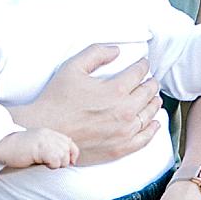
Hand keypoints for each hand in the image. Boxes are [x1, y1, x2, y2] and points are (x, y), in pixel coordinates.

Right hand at [0, 127, 78, 171]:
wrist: (2, 146)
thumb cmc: (17, 150)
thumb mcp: (36, 145)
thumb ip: (49, 148)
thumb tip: (65, 160)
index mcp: (48, 133)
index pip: (69, 142)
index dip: (73, 154)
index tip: (70, 163)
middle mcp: (48, 135)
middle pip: (67, 151)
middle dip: (63, 161)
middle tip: (50, 164)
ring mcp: (45, 141)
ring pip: (63, 157)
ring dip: (56, 164)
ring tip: (44, 164)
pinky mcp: (40, 148)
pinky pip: (55, 160)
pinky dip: (52, 165)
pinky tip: (41, 163)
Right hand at [10, 44, 162, 165]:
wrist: (45, 131)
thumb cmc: (56, 99)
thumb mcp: (73, 67)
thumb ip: (96, 53)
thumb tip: (116, 51)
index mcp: (115, 90)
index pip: (139, 73)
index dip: (142, 66)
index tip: (142, 64)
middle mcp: (124, 111)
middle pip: (148, 93)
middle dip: (150, 83)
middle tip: (150, 80)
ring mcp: (123, 132)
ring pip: (149, 114)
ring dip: (153, 103)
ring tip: (153, 98)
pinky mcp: (119, 149)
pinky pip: (144, 139)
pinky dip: (152, 129)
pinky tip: (155, 123)